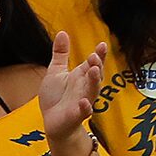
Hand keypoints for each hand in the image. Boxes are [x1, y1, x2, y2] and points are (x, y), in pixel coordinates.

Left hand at [39, 30, 107, 154]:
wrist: (53, 122)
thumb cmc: (56, 97)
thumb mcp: (55, 71)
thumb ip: (61, 53)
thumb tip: (63, 32)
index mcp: (81, 76)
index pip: (93, 63)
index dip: (99, 55)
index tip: (102, 44)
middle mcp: (85, 87)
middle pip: (95, 75)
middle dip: (97, 66)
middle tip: (95, 57)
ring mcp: (82, 101)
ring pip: (92, 91)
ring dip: (94, 81)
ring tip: (94, 70)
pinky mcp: (76, 115)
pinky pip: (84, 111)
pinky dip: (85, 107)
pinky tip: (84, 102)